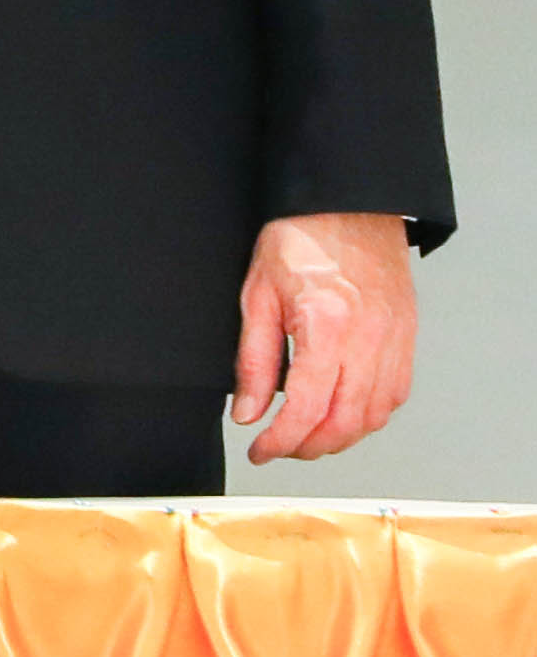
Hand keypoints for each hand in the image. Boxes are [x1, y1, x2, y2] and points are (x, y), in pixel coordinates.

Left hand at [238, 208, 417, 463]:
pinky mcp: (407, 338)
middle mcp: (369, 340)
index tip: (260, 451)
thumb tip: (249, 412)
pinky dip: (368, 415)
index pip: (307, 407)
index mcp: (327, 327)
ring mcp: (395, 341)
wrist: (347, 204)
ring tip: (307, 435)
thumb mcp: (257, 296)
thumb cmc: (299, 239)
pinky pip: (395, 394)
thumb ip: (254, 360)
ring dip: (341, 436)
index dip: (281, 440)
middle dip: (311, 447)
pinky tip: (342, 411)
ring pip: (376, 415)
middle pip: (347, 422)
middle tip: (281, 448)